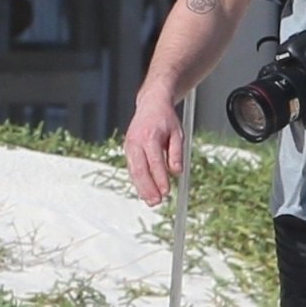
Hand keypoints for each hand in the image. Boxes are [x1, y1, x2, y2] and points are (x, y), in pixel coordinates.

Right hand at [124, 89, 183, 206]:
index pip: (155, 162)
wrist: (151, 105)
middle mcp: (136, 141)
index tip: (166, 191)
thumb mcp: (178, 133)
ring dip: (141, 188)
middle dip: (148, 188)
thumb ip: (177, 152)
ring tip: (150, 201)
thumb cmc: (165, 119)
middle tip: (156, 201)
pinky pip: (132, 168)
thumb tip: (176, 171)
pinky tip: (144, 191)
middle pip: (140, 169)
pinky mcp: (128, 150)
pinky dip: (137, 181)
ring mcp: (129, 146)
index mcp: (150, 136)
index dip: (160, 178)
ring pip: (133, 171)